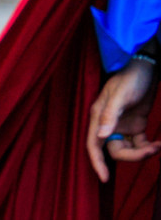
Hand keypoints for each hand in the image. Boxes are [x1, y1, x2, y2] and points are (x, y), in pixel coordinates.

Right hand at [87, 58, 160, 181]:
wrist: (146, 68)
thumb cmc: (130, 78)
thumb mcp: (120, 95)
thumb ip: (110, 115)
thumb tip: (100, 136)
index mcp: (98, 116)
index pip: (93, 144)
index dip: (97, 162)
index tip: (105, 178)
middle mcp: (108, 123)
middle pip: (114, 150)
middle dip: (133, 156)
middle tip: (151, 150)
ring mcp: (123, 125)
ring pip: (128, 149)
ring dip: (144, 152)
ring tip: (158, 146)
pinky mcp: (136, 125)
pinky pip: (140, 144)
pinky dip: (150, 147)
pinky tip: (160, 143)